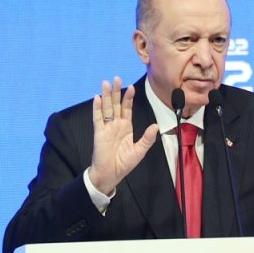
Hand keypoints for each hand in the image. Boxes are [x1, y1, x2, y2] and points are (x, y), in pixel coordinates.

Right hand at [87, 76, 158, 194]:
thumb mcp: (139, 151)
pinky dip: (97, 108)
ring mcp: (107, 128)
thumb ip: (147, 138)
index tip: (131, 87)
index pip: (127, 108)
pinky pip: (98, 118)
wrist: (111, 174)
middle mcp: (116, 125)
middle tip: (116, 78)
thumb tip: (156, 126)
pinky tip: (97, 98)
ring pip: (106, 108)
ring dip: (105, 96)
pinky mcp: (99, 133)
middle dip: (116, 91)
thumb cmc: (124, 163)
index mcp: (126, 127)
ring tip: (105, 83)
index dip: (128, 98)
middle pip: (115, 104)